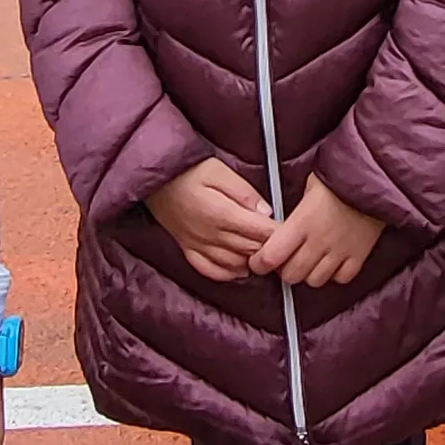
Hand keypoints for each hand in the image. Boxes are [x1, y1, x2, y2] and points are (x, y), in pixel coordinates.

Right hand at [145, 161, 275, 281]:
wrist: (152, 179)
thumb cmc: (186, 170)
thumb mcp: (218, 170)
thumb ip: (244, 191)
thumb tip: (265, 211)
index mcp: (220, 214)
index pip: (259, 232)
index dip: (278, 234)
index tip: (291, 231)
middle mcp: (210, 235)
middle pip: (250, 249)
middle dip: (269, 248)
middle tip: (284, 243)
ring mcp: (197, 246)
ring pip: (235, 264)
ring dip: (252, 260)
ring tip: (264, 253)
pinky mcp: (188, 250)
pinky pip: (211, 271)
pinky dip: (229, 273)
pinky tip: (240, 267)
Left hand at [250, 174, 382, 286]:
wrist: (374, 177)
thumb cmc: (339, 176)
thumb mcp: (309, 187)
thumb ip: (293, 212)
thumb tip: (277, 226)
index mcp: (301, 222)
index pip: (271, 257)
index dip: (259, 263)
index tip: (257, 261)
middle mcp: (319, 241)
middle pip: (291, 274)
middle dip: (283, 270)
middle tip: (284, 259)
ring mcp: (340, 251)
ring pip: (314, 280)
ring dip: (307, 273)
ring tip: (308, 260)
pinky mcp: (359, 255)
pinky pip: (341, 279)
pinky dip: (334, 274)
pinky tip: (331, 261)